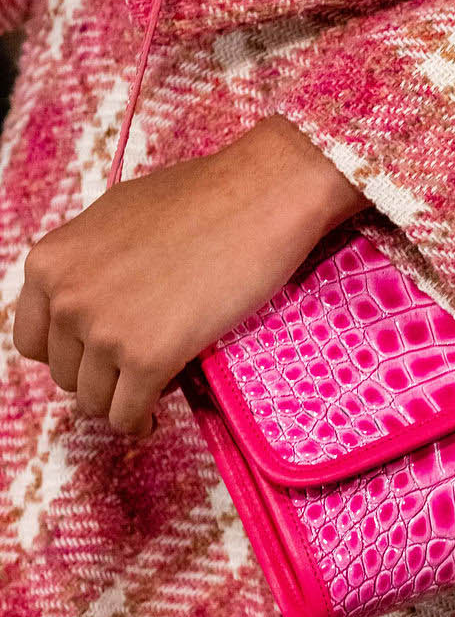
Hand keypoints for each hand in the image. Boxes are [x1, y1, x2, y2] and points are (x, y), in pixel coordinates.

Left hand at [12, 116, 367, 437]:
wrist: (260, 196)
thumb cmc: (203, 195)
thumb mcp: (117, 216)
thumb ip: (89, 261)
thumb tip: (87, 297)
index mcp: (51, 262)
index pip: (32, 339)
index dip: (67, 351)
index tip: (93, 355)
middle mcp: (67, 298)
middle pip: (65, 373)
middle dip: (98, 375)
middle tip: (132, 369)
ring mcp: (104, 330)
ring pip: (94, 400)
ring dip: (120, 400)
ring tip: (148, 390)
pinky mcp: (148, 358)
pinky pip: (128, 415)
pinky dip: (141, 421)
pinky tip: (155, 415)